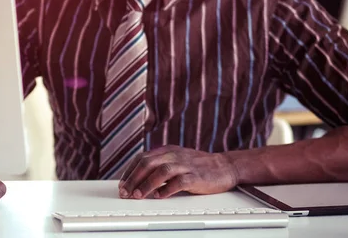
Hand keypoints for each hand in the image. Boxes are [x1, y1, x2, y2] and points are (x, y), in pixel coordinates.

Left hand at [118, 145, 237, 198]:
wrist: (225, 166)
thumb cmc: (199, 166)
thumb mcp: (177, 160)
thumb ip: (161, 166)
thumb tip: (140, 179)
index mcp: (167, 150)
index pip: (142, 158)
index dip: (129, 171)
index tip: (122, 184)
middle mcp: (174, 155)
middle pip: (147, 163)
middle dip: (133, 178)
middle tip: (125, 192)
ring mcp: (185, 165)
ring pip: (160, 171)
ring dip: (146, 184)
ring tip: (138, 195)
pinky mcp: (196, 176)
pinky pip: (179, 181)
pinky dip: (167, 189)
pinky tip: (159, 196)